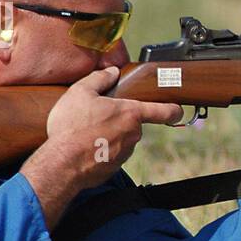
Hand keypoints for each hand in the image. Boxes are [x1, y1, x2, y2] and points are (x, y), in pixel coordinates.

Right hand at [43, 66, 183, 188]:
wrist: (62, 164)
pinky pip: (110, 154)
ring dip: (108, 136)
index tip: (178, 110)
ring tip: (85, 133)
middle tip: (96, 117)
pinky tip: (83, 147)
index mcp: (131, 113)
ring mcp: (125, 153)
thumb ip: (99, 79)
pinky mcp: (114, 168)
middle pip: (132, 124)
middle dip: (118, 119)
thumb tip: (111, 72)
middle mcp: (133, 134)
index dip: (174, 109)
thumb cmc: (72, 127)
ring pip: (120, 139)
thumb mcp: (80, 92)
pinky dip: (100, 150)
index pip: (164, 111)